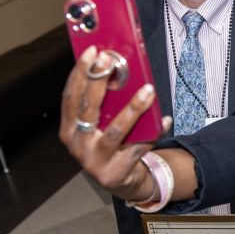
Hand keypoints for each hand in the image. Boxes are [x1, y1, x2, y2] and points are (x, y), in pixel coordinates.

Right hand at [58, 46, 170, 199]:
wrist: (121, 182)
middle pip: (88, 108)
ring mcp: (95, 161)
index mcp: (69, 129)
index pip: (70, 96)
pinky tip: (165, 120)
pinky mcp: (115, 172)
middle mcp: (78, 145)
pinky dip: (154, 133)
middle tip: (112, 61)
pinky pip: (138, 147)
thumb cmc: (110, 145)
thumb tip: (117, 69)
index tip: (93, 52)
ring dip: (134, 108)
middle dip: (99, 81)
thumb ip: (102, 104)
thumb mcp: (98, 126)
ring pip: (116, 130)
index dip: (80, 73)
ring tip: (148, 90)